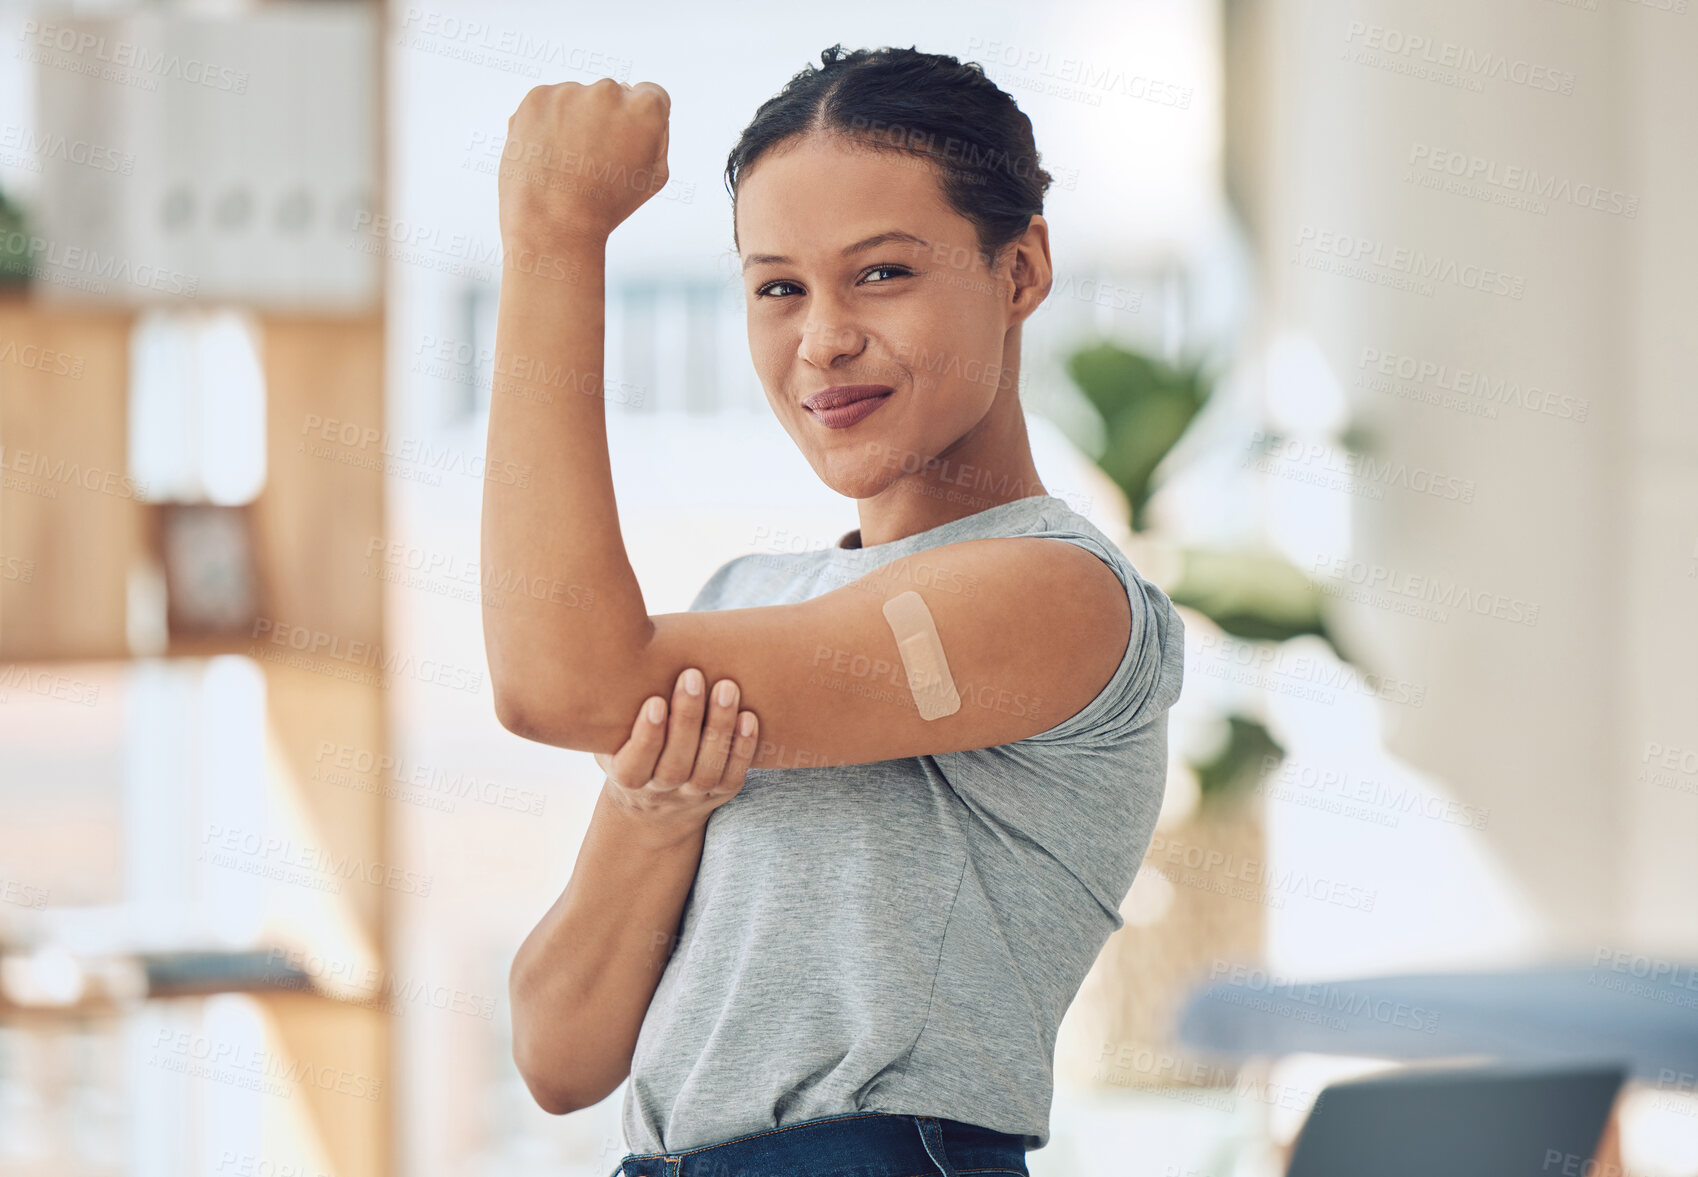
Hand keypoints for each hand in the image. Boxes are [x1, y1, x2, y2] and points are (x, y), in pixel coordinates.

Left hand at [500, 77, 669, 248]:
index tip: (625, 143)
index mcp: (645, 108)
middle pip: (612, 95)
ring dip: (575, 120)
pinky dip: (547, 123)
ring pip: (577, 99)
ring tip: (568, 161)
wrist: (554, 222)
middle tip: (595, 160)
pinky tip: (549, 153)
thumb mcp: (654, 176)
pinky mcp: (537, 98)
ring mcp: (569, 92)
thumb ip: (658, 132)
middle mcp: (609, 91)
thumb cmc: (608, 205)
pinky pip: (549, 104)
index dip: (639, 122)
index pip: (650, 94)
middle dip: (605, 119)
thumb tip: (645, 107)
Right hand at [593, 668, 757, 832]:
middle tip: (693, 676)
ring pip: (707, 769)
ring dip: (719, 728)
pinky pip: (733, 776)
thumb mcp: (610, 737)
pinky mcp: (719, 792)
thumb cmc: (628, 748)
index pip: (634, 764)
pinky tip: (748, 717)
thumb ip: (612, 708)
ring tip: (727, 687)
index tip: (655, 702)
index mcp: (626, 777)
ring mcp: (691, 794)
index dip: (646, 736)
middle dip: (686, 719)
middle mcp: (659, 790)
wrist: (653, 805)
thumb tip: (617, 656)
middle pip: (675, 764)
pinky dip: (743, 748)